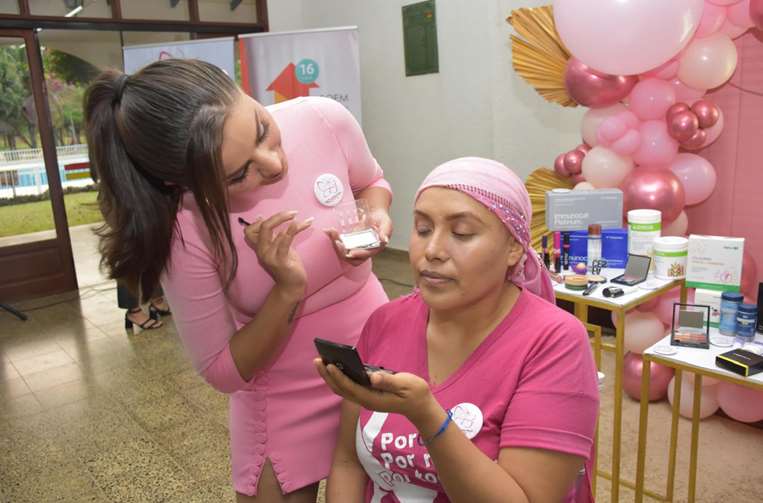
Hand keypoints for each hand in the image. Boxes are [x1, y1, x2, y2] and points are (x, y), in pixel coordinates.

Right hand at [242, 211, 312, 299]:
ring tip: (307, 221)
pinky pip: (284, 242)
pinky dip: (291, 230)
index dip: (260, 221)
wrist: (292, 286)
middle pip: (264, 227)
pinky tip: (299, 224)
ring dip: (295, 224)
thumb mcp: (277, 247)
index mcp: (259, 248)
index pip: (250, 230)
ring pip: (278, 233)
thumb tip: (260, 217)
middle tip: (293, 212)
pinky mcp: (281, 261)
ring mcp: (270, 257)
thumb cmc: (287, 265)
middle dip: (279, 216)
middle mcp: (262, 252)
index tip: (277, 217)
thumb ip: (271, 235)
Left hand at [314, 358, 435, 422]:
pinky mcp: (367, 395)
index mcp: (373, 399)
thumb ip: (388, 381)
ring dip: (330, 377)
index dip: (339, 377)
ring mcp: (365, 399)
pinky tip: (334, 366)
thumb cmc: (414, 393)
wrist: (420, 406)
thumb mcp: (405, 385)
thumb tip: (372, 377)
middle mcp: (366, 401)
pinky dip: (339, 377)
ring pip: (342, 389)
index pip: (351, 388)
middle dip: (328, 376)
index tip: (329, 365)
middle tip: (317, 360)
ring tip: (321, 361)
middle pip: (341, 389)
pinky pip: (348, 387)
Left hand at [324, 207, 391, 265]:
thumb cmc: (381, 220)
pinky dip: (333, 238)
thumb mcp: (386, 223)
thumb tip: (385, 240)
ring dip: (336, 245)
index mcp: (374, 248)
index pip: (366, 255)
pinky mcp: (348, 242)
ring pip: (343, 252)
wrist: (374, 214)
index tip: (351, 252)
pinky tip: (328, 230)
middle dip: (343, 253)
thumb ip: (386, 231)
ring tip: (332, 232)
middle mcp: (364, 250)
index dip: (359, 254)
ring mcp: (355, 247)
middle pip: (352, 258)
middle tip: (338, 242)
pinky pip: (339, 243)